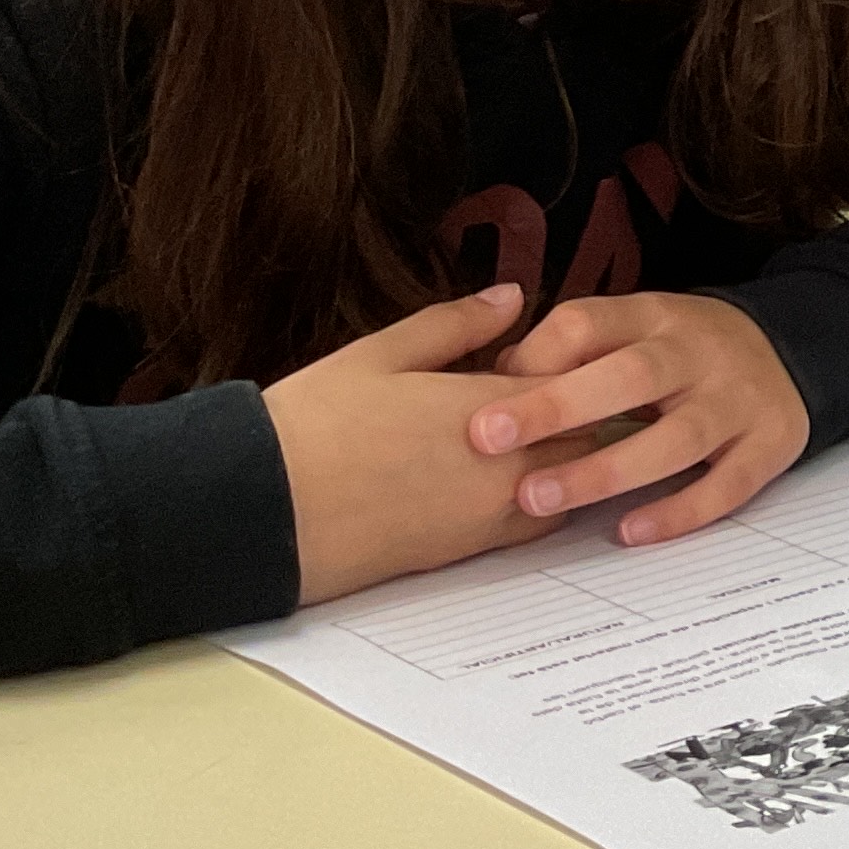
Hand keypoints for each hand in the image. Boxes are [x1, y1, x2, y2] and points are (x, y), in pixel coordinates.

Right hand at [267, 282, 565, 602]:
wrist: (262, 512)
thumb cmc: (312, 426)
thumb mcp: (380, 354)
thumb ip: (458, 324)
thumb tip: (512, 296)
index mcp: (490, 407)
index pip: (577, 380)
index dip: (571, 365)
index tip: (551, 356)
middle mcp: (506, 464)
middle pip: (586, 434)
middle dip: (579, 413)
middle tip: (551, 396)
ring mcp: (492, 514)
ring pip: (569, 483)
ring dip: (564, 461)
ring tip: (532, 438)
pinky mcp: (470, 552)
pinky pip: (535, 525)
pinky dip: (539, 502)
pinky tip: (504, 481)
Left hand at [467, 293, 811, 545]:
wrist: (795, 348)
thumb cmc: (684, 352)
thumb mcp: (635, 328)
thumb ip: (571, 352)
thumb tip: (494, 384)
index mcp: (656, 316)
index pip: (589, 323)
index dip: (535, 359)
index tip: (481, 402)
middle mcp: (701, 352)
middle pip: (633, 375)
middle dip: (560, 407)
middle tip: (489, 439)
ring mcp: (741, 399)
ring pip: (679, 437)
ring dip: (607, 470)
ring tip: (540, 499)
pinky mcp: (772, 443)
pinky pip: (729, 484)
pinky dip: (681, 510)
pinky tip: (631, 530)